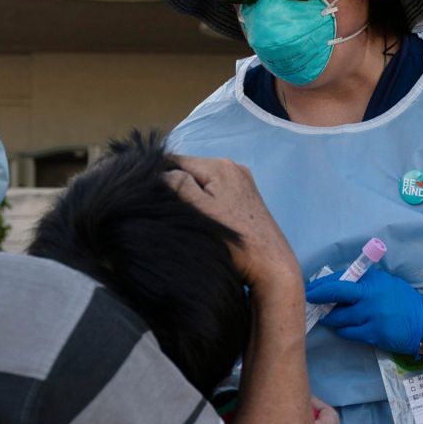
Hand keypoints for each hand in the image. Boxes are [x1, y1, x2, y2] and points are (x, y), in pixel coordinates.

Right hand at [167, 155, 299, 290]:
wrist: (270, 264)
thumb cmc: (235, 241)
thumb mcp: (201, 211)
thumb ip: (178, 185)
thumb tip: (160, 172)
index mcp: (220, 166)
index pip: (176, 160)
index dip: (159, 175)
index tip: (152, 196)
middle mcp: (233, 167)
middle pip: (190, 169)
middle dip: (176, 185)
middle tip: (171, 210)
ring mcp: (242, 181)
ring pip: (203, 181)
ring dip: (191, 194)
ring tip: (189, 216)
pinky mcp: (246, 196)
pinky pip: (216, 190)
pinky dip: (206, 200)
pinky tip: (206, 218)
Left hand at [305, 266, 422, 355]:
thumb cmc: (401, 301)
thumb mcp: (382, 284)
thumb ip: (361, 284)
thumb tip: (332, 286)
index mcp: (371, 279)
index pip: (339, 278)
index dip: (320, 284)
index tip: (309, 289)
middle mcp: (370, 294)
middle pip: (334, 292)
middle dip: (316, 297)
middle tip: (307, 301)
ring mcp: (371, 314)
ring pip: (338, 317)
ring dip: (330, 319)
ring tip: (327, 318)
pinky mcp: (373, 332)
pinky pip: (348, 333)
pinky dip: (343, 331)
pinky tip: (345, 329)